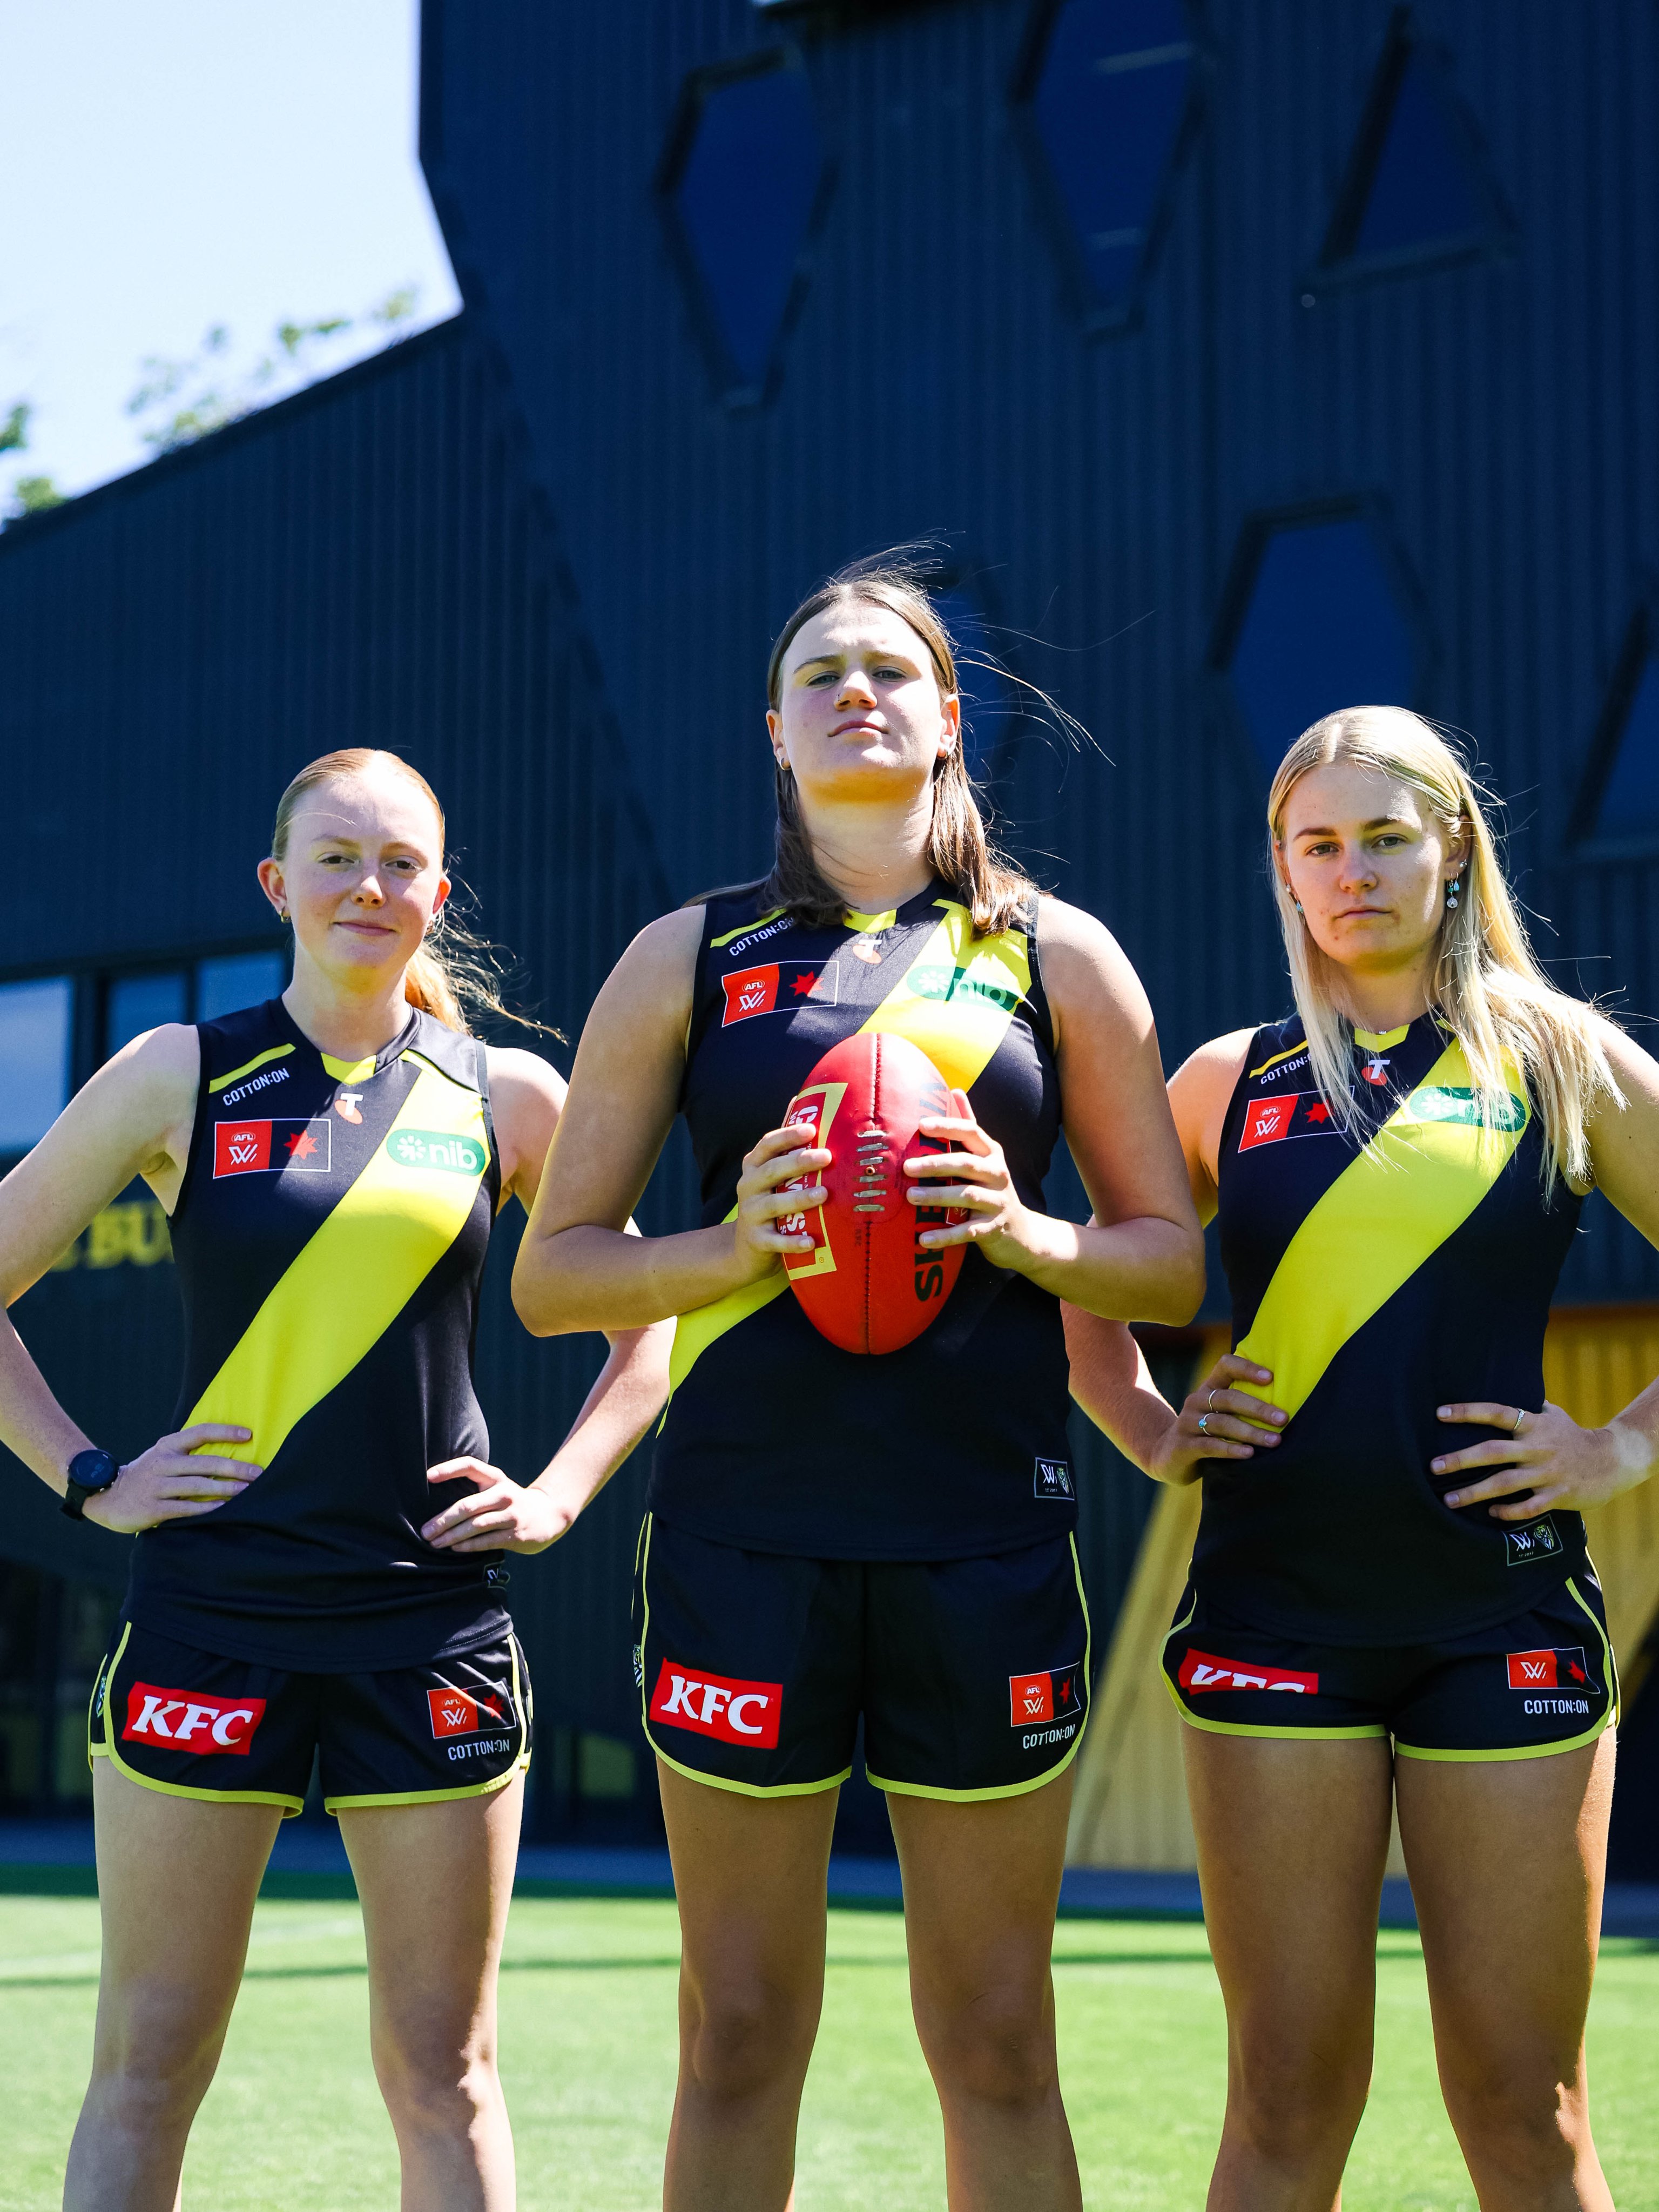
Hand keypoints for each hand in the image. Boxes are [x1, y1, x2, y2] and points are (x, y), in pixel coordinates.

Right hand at [83, 1423, 262, 1533]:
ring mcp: (156, 1486)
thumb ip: (189, 1452)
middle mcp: (162, 1462)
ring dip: (225, 1489)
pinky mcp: (153, 1508)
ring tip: (247, 1492)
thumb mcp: (163, 1456)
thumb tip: (231, 1451)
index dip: (225, 1432)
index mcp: (167, 1445)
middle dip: (234, 1468)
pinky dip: (206, 1508)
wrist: (107, 1497)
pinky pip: (185, 1508)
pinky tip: (224, 1509)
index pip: (200, 1432)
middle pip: (204, 1463)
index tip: (249, 1435)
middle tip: (258, 1473)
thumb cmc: (148, 1475)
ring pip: (197, 1486)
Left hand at [422, 1457, 575, 1553]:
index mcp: (496, 1478)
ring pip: (475, 1526)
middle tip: (425, 1531)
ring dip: (452, 1536)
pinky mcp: (515, 1534)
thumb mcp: (498, 1488)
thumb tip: (436, 1505)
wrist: (550, 1514)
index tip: (428, 1476)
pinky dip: (468, 1545)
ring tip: (435, 1543)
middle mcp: (504, 1493)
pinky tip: (454, 1548)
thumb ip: (475, 1491)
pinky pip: (487, 1541)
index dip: (449, 1469)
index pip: (470, 1466)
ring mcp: (511, 1514)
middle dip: (443, 1520)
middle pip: (468, 1505)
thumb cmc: (511, 1502)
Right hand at [730, 1121, 831, 1280]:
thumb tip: (800, 1098)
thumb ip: (785, 1142)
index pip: (768, 1145)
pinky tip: (811, 1241)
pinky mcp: (757, 1240)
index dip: (788, 1136)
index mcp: (754, 1167)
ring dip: (799, 1199)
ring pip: (774, 1205)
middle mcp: (748, 1187)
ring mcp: (750, 1214)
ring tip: (824, 1195)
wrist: (747, 1247)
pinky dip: (793, 1242)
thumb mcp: (772, 1171)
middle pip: (772, 1171)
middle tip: (827, 1157)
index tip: (811, 1129)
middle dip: (799, 1162)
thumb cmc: (769, 1199)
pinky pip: (775, 1241)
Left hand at [904, 1091, 1028, 1268]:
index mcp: (992, 1154)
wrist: (1023, 1234)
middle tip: (906, 1167)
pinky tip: (923, 1239)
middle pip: (966, 1164)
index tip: (921, 1125)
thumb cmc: (993, 1190)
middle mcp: (997, 1175)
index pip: (972, 1132)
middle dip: (936, 1163)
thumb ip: (969, 1128)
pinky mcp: (993, 1229)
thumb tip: (956, 1089)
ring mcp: (997, 1203)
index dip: (947, 1127)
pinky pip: (967, 1232)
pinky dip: (945, 1235)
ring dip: (937, 1196)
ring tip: (910, 1196)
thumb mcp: (986, 1158)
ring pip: (966, 1196)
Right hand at [1146, 1354, 1287, 1484]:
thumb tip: (1287, 1403)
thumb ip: (1242, 1404)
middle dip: (1258, 1408)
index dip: (1247, 1368)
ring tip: (1274, 1441)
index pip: (1226, 1366)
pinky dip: (1231, 1449)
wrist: (1168, 1456)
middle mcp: (1196, 1401)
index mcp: (1208, 1388)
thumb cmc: (1207, 1433)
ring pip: (1221, 1423)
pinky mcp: (1183, 1446)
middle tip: (1283, 1418)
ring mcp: (1187, 1423)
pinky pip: (1209, 1446)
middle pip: (1228, 1398)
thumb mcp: (1220, 1414)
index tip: (1271, 1378)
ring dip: (1250, 1432)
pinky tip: (1249, 1454)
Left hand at [1433, 1400, 1655, 1520]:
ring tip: (1448, 1500)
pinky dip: (1508, 1511)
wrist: (1613, 1460)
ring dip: (1474, 1493)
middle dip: (1460, 1460)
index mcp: (1534, 1425)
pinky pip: (1528, 1507)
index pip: (1497, 1413)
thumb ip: (1526, 1407)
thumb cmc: (1574, 1436)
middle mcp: (1538, 1448)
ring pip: (1504, 1484)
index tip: (1439, 1413)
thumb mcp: (1552, 1415)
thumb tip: (1498, 1386)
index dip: (1468, 1411)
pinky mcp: (1557, 1496)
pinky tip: (1490, 1514)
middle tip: (1433, 1466)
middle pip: (1493, 1452)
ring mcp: (1547, 1473)